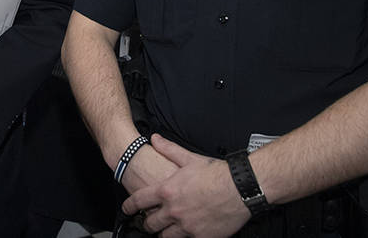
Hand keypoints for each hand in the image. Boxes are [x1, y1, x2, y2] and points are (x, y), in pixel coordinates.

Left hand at [122, 134, 248, 237]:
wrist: (240, 189)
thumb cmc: (216, 174)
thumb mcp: (189, 158)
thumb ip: (169, 150)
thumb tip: (155, 139)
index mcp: (167, 191)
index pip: (139, 201)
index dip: (129, 206)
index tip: (127, 209)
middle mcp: (174, 211)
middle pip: (150, 223)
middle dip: (146, 223)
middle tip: (147, 221)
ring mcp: (187, 226)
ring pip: (166, 237)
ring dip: (163, 233)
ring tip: (165, 229)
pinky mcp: (201, 237)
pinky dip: (183, 237)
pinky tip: (186, 232)